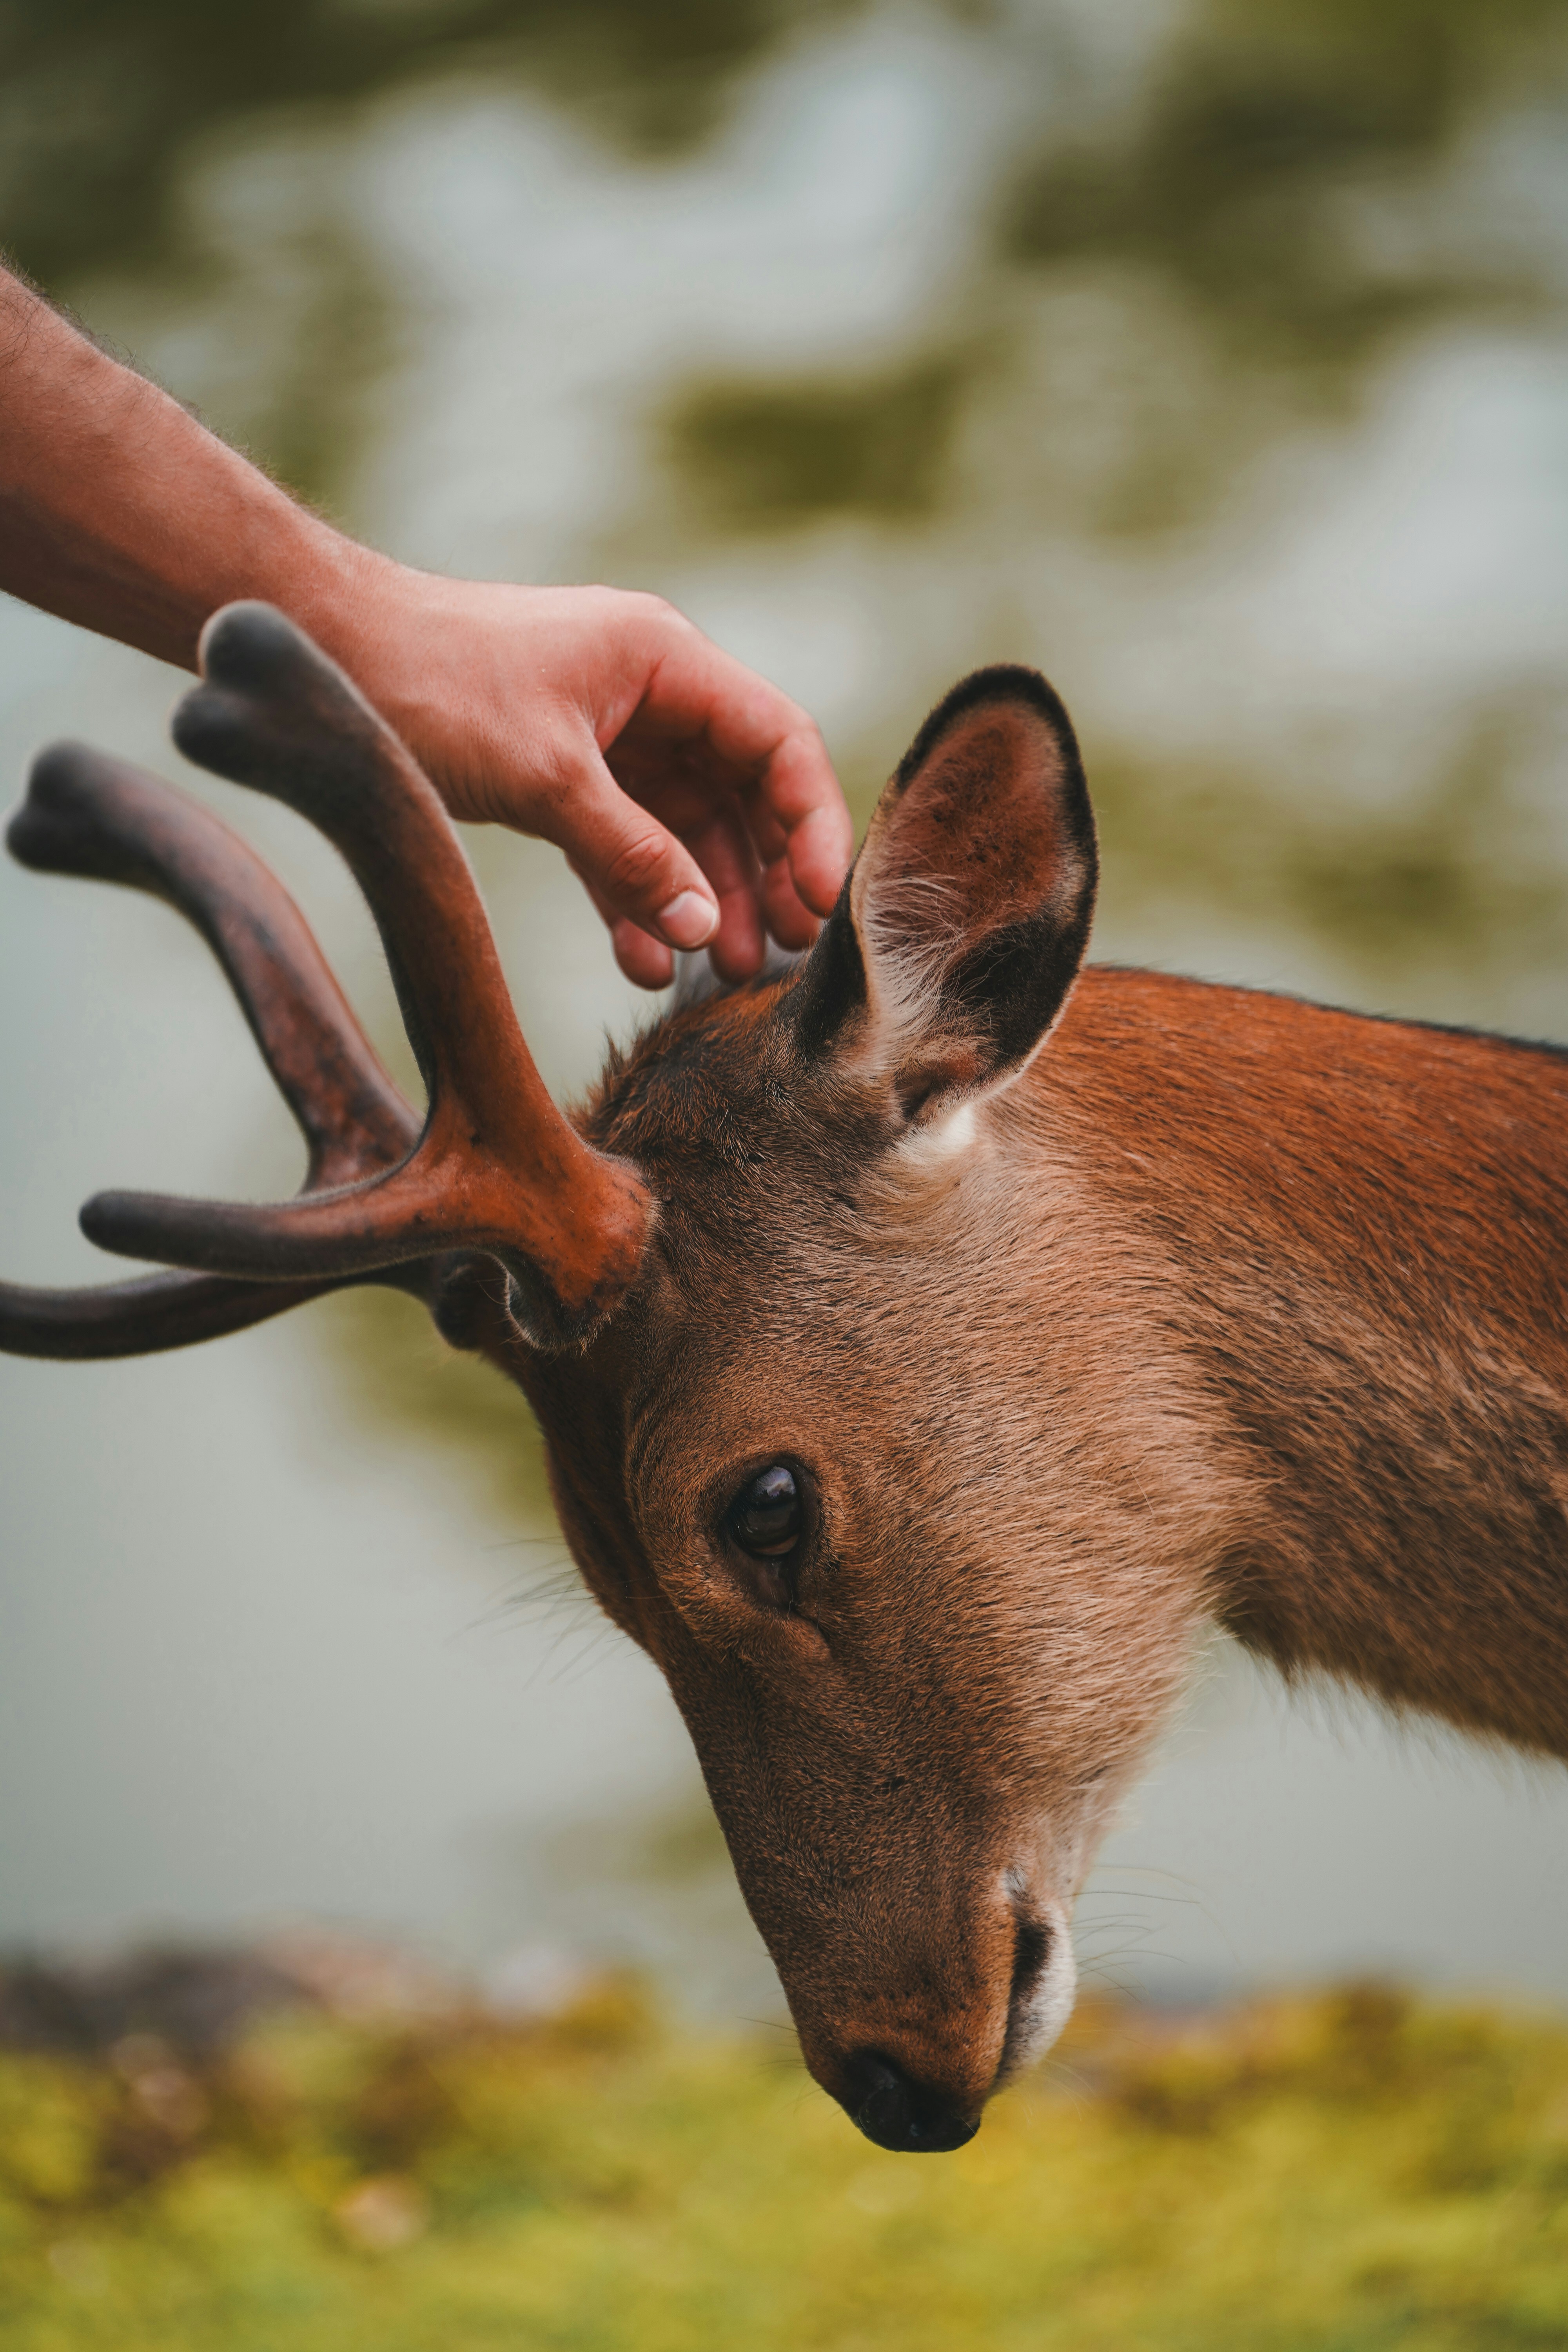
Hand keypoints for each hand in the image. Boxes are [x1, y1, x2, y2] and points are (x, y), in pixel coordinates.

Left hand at [349, 574, 852, 988]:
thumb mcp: (543, 775)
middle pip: (743, 793)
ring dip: (704, 901)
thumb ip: (631, 853)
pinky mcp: (565, 778)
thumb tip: (702, 930)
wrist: (324, 659)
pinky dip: (636, 901)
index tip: (820, 903)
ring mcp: (609, 738)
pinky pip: (623, 847)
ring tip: (726, 974)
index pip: (778, 742)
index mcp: (665, 662)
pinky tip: (648, 964)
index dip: (812, 824)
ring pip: (686, 828)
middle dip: (763, 876)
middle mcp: (651, 695)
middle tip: (778, 955)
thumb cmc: (429, 684)